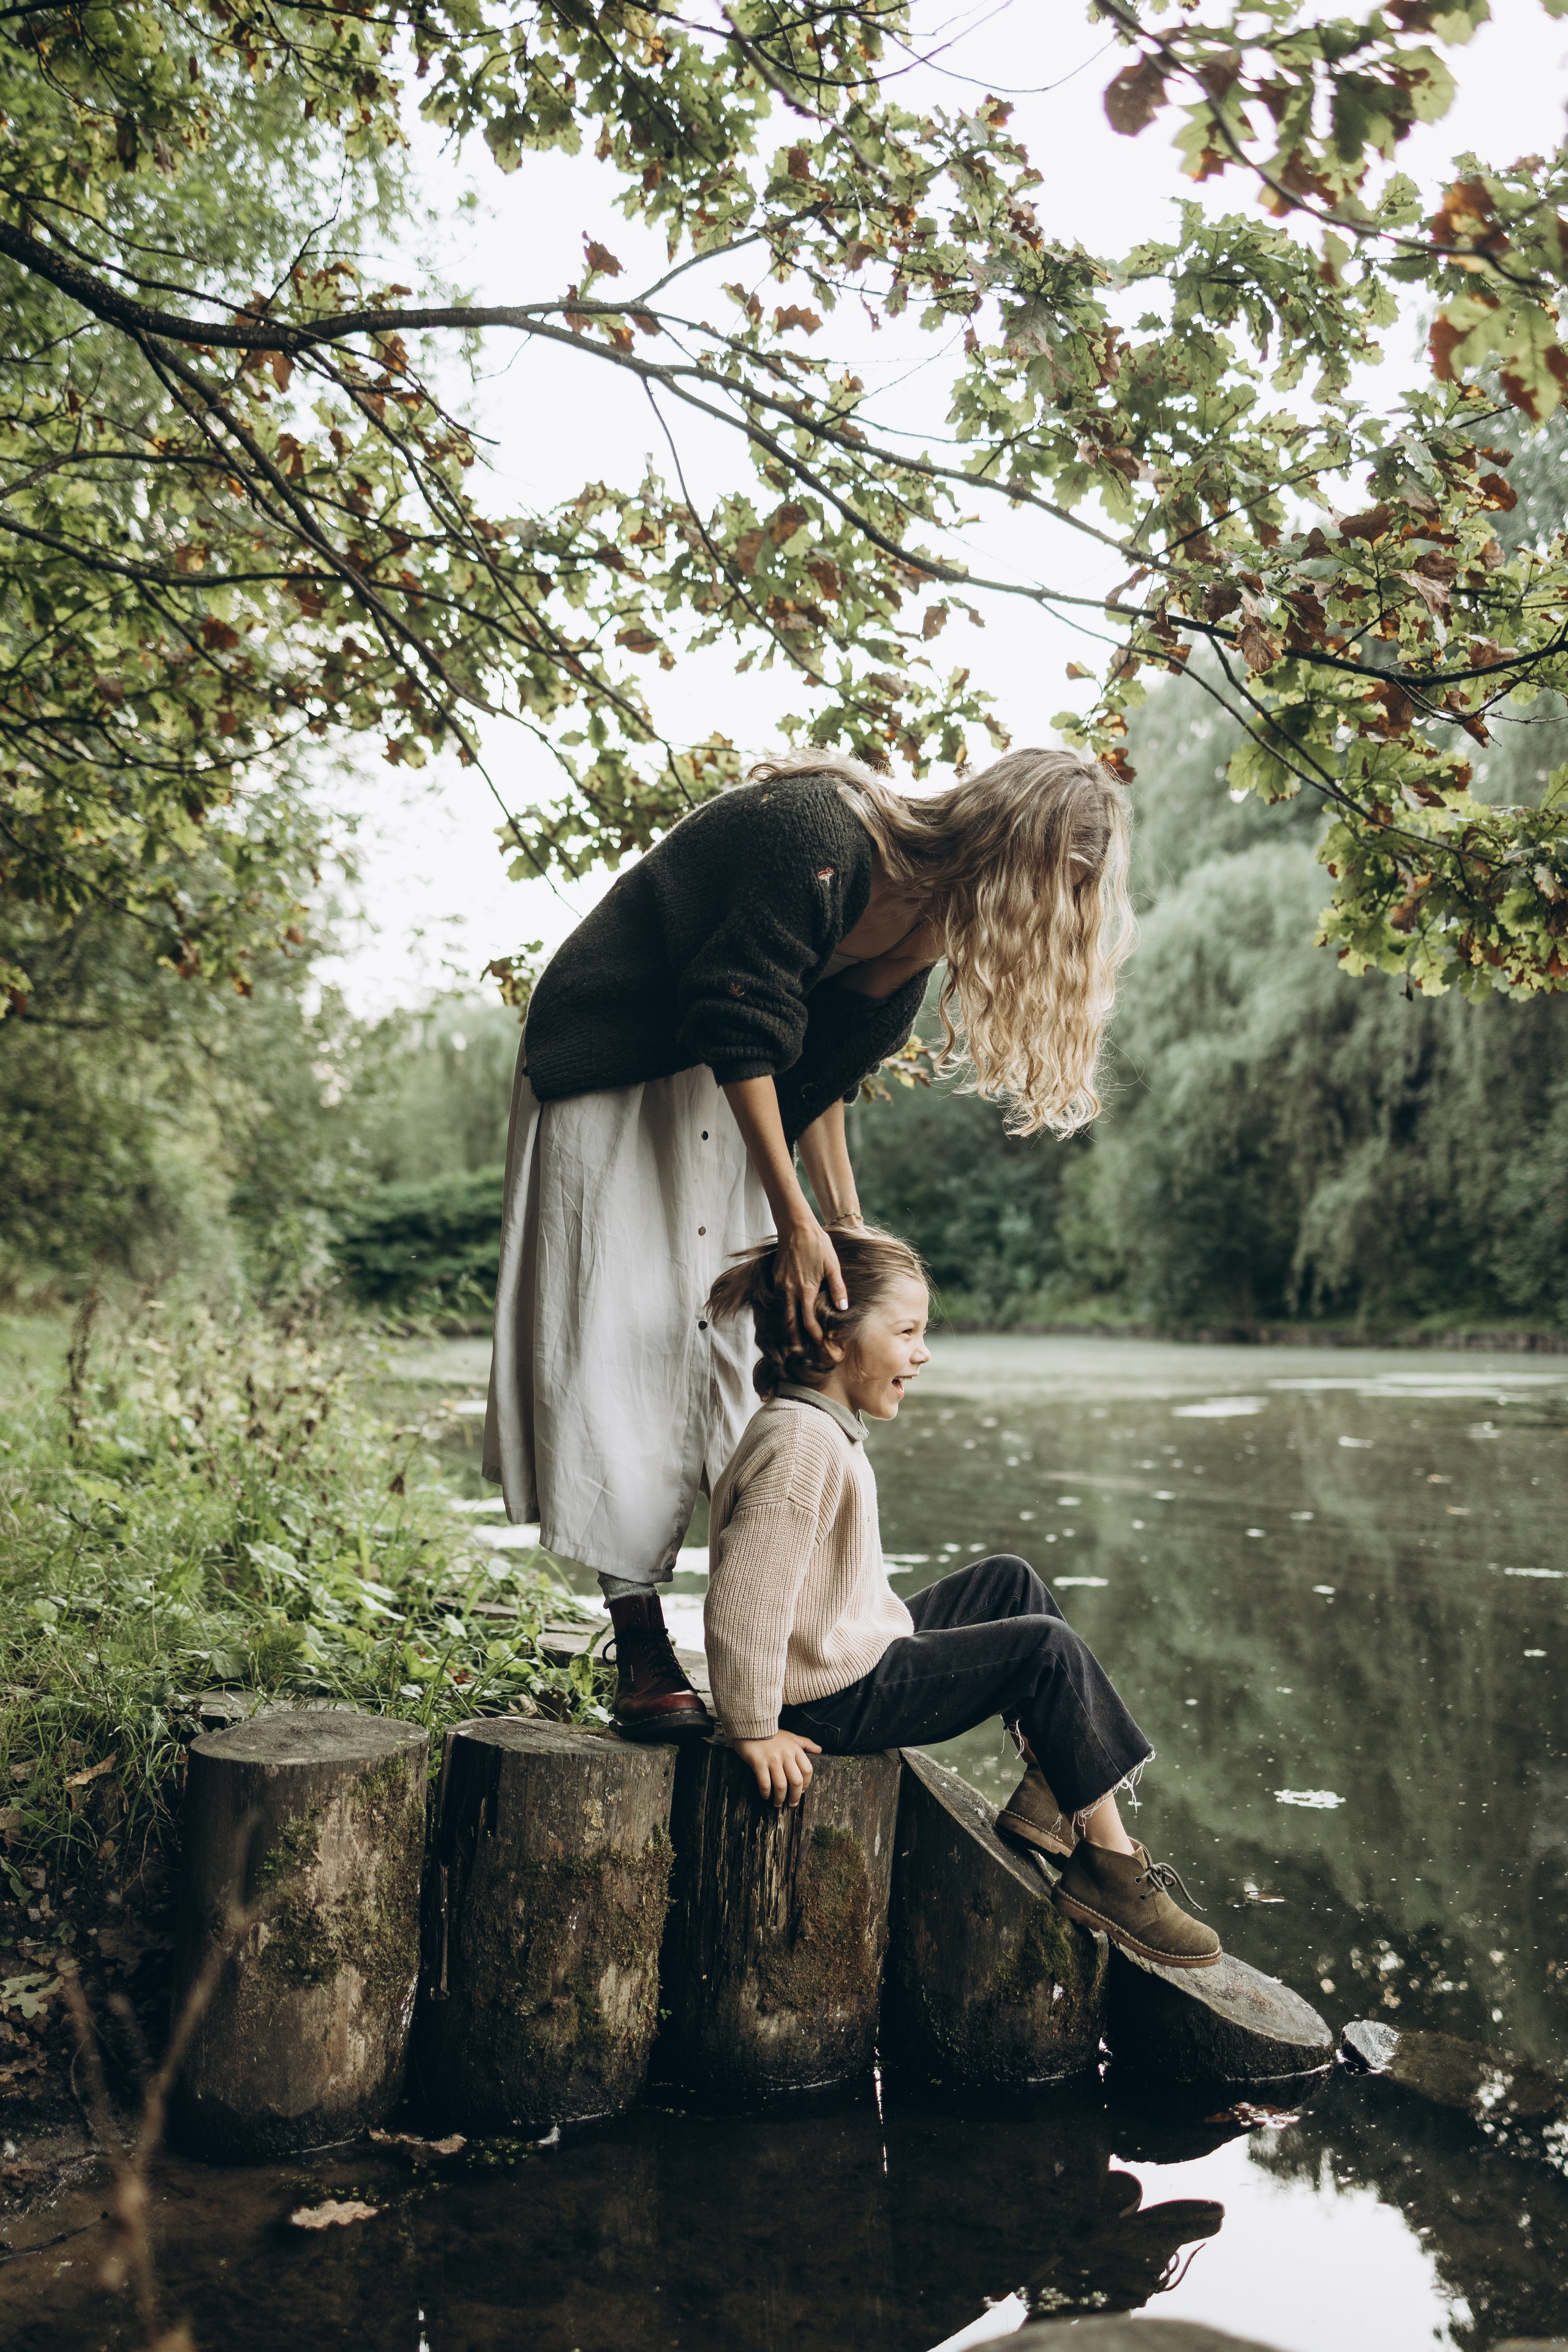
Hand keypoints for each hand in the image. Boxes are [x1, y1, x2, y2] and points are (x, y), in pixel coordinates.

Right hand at [735, 1730, 821, 1806]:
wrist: (751, 1726)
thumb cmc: (772, 1734)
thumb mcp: (791, 1736)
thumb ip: (805, 1744)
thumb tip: (819, 1749)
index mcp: (795, 1749)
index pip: (807, 1770)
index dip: (806, 1784)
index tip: (801, 1791)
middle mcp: (786, 1755)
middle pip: (796, 1781)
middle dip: (795, 1796)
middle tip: (792, 1803)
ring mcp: (772, 1759)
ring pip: (781, 1785)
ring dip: (780, 1798)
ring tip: (778, 1803)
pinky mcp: (759, 1763)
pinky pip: (765, 1783)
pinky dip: (766, 1793)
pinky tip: (766, 1795)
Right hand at [775, 1217, 846, 1347]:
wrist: (795, 1226)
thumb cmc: (817, 1243)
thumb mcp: (832, 1265)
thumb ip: (837, 1288)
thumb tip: (842, 1308)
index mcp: (806, 1289)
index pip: (808, 1321)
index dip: (815, 1335)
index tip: (821, 1346)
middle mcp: (789, 1290)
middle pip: (790, 1322)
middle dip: (795, 1340)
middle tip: (801, 1354)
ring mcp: (780, 1284)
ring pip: (782, 1312)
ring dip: (788, 1327)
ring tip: (794, 1340)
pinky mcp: (775, 1278)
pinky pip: (778, 1300)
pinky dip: (783, 1311)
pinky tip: (788, 1316)